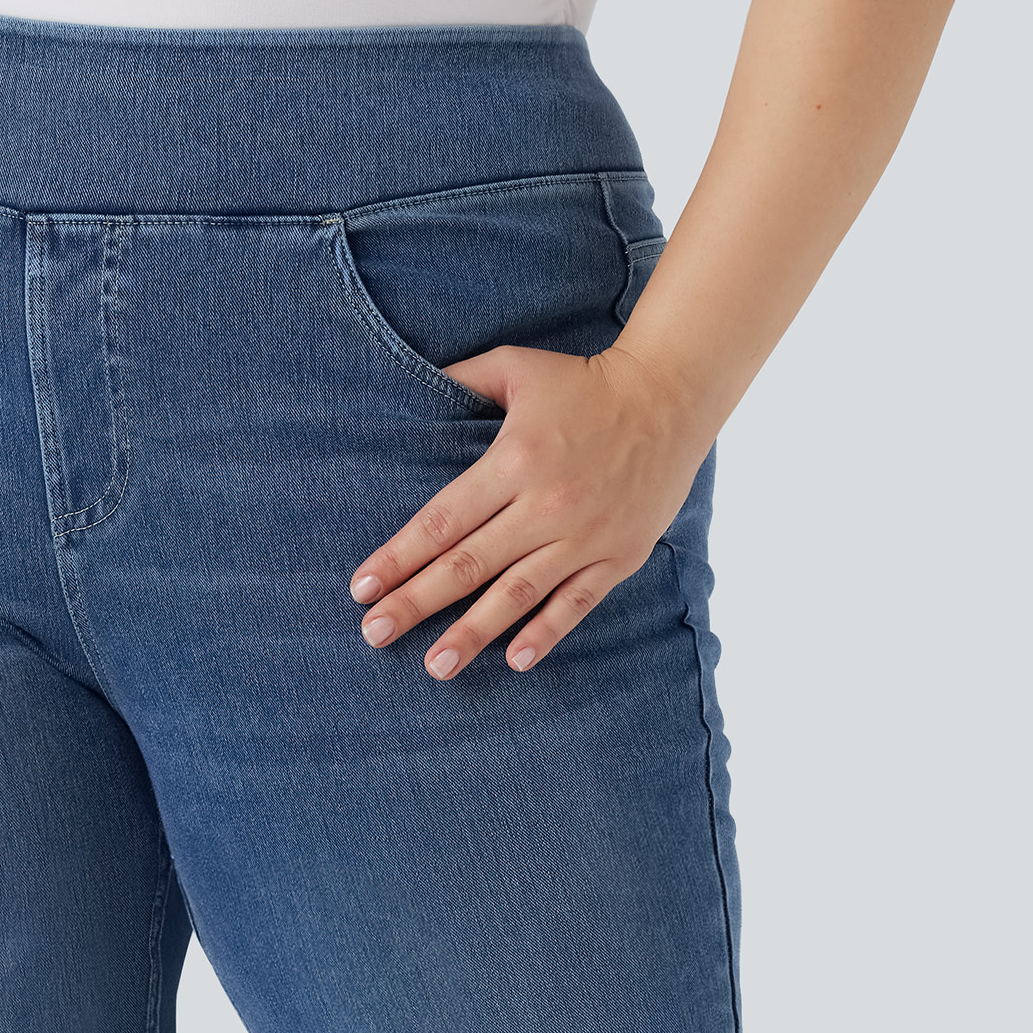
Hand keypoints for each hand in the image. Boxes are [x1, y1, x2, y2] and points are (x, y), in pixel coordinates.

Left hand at [349, 345, 711, 677]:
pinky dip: (546, 633)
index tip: (362, 589)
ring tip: (435, 666)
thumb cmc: (585, 383)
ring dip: (473, 633)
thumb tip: (409, 383)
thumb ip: (462, 380)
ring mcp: (583, 536)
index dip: (399, 557)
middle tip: (374, 634)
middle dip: (416, 602)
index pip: (443, 520)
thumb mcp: (517, 367)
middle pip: (469, 564)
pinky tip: (515, 661)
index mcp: (514, 461)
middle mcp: (545, 505)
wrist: (671, 398)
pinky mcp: (617, 556)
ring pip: (517, 594)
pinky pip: (575, 603)